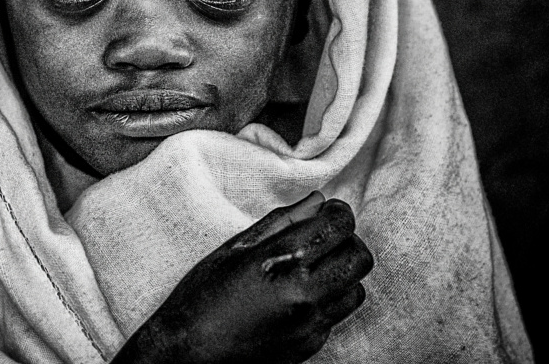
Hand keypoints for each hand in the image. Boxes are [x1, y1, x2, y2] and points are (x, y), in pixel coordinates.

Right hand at [112, 192, 372, 363]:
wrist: (189, 353)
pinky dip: (328, 299)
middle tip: (326, 237)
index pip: (338, 226)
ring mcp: (310, 323)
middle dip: (348, 240)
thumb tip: (317, 200)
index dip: (339, 212)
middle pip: (358, 257)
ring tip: (316, 267)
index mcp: (281, 261)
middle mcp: (303, 293)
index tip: (328, 211)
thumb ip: (280, 221)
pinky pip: (337, 314)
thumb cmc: (203, 296)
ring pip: (356, 288)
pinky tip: (302, 294)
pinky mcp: (310, 345)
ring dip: (342, 272)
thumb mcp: (234, 248)